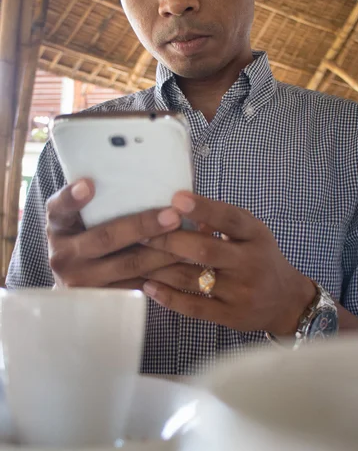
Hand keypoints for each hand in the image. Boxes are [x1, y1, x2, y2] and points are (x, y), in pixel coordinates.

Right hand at [46, 179, 182, 288]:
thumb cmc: (86, 233)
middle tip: (173, 215)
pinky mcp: (102, 298)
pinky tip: (183, 262)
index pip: (59, 207)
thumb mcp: (80, 215)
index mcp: (58, 225)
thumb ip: (98, 199)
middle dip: (143, 225)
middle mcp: (63, 253)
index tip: (89, 185)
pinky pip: (137, 285)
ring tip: (189, 238)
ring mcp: (81, 280)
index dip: (73, 197)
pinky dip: (162, 273)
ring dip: (162, 251)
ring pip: (128, 264)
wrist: (75, 279)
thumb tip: (142, 170)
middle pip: (106, 238)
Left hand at [142, 192, 315, 335]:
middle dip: (169, 241)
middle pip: (204, 250)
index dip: (203, 208)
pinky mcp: (231, 316)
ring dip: (159, 268)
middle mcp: (250, 263)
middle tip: (141, 233)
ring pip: (192, 279)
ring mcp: (240, 292)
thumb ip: (222, 221)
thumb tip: (184, 209)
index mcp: (255, 236)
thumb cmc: (261, 258)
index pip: (229, 219)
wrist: (286, 301)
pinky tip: (148, 287)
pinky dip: (168, 297)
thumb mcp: (252, 233)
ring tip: (134, 257)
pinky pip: (194, 307)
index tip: (176, 199)